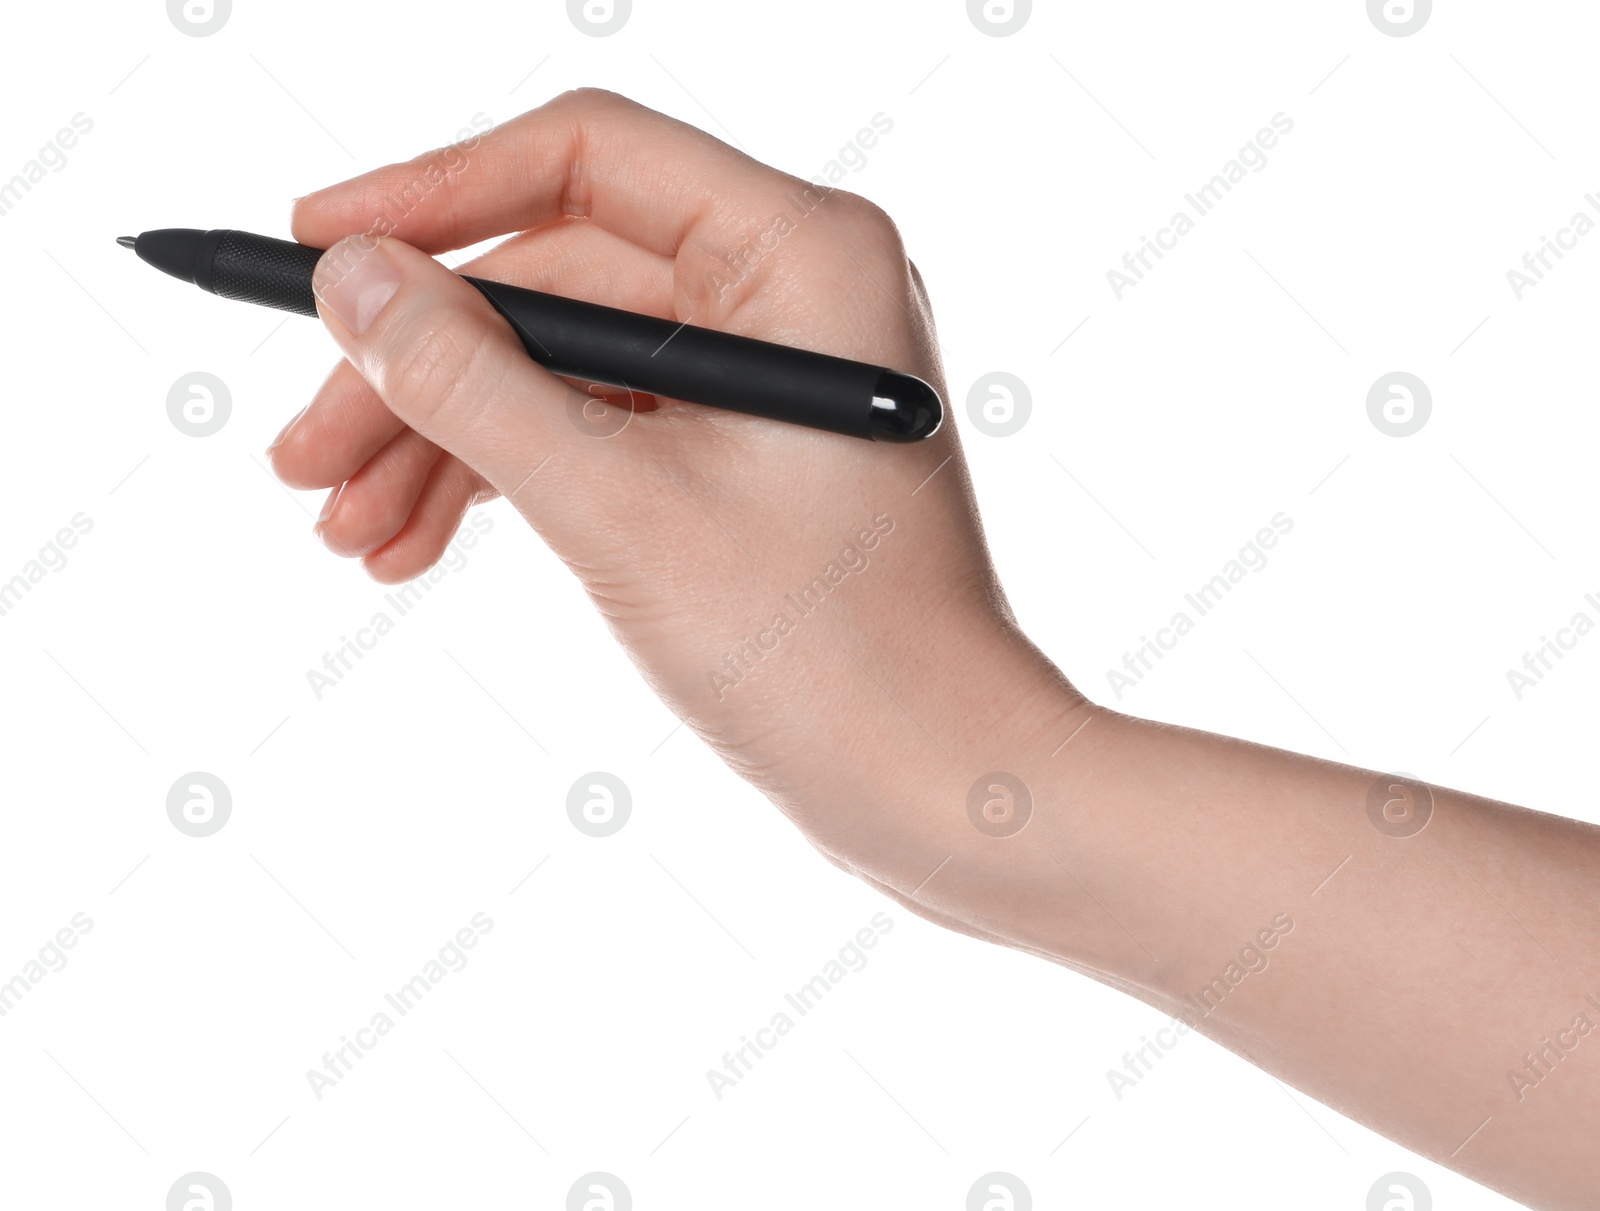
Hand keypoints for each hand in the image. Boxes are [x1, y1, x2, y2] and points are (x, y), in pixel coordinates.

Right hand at [267, 88, 1082, 904]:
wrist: (936, 785)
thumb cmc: (827, 655)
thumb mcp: (616, 509)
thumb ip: (472, 382)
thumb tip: (351, 278)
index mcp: (801, 253)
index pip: (583, 159)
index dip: (430, 194)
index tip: (308, 245)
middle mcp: (792, 290)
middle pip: (556, 276)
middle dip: (420, 370)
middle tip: (303, 459)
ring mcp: (769, 373)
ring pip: (566, 363)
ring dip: (447, 439)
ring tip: (349, 532)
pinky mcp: (747, 451)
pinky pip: (603, 426)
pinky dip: (512, 475)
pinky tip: (420, 540)